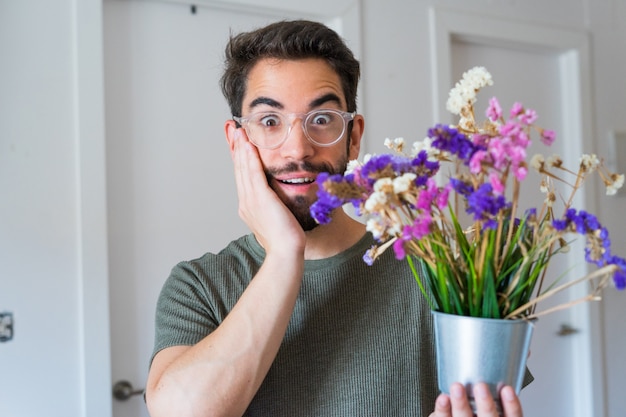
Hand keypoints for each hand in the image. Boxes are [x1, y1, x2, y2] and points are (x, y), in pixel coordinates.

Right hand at [229, 128, 304, 252]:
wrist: (286, 252)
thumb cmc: (286, 239)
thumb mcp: (276, 218)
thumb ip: (274, 206)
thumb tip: (277, 200)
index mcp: (248, 206)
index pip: (242, 177)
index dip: (239, 159)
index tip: (238, 143)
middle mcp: (246, 202)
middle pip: (239, 170)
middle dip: (236, 149)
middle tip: (234, 131)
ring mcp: (251, 200)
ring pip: (244, 169)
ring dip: (241, 148)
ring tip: (239, 132)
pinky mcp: (260, 199)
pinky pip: (253, 173)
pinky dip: (250, 157)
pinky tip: (249, 145)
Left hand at [429, 382, 522, 416]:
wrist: (463, 416)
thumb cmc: (483, 406)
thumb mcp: (498, 397)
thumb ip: (506, 378)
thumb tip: (523, 352)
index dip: (511, 406)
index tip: (507, 389)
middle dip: (486, 404)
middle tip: (481, 386)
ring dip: (461, 403)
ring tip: (457, 387)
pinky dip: (443, 408)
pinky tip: (443, 397)